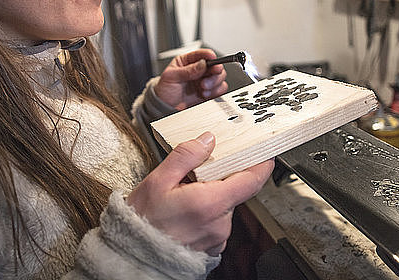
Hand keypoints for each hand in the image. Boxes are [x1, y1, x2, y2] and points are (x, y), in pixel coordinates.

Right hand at [126, 132, 273, 255]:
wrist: (133, 258)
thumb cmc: (142, 222)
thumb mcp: (158, 181)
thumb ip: (186, 156)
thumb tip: (207, 140)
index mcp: (210, 203)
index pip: (251, 180)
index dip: (262, 164)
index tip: (265, 152)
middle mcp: (220, 223)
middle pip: (235, 191)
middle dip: (221, 178)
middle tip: (196, 174)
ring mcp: (218, 237)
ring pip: (225, 206)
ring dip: (212, 196)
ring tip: (184, 196)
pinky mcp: (213, 247)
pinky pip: (217, 222)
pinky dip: (207, 212)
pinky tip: (186, 212)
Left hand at [155, 49, 227, 109]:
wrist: (165, 108)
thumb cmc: (165, 91)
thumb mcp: (172, 77)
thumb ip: (188, 70)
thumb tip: (202, 64)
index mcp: (187, 62)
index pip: (201, 54)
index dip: (208, 55)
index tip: (212, 57)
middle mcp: (198, 70)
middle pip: (215, 65)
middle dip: (214, 72)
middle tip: (205, 81)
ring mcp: (204, 81)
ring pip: (220, 77)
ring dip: (214, 83)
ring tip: (203, 89)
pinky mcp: (209, 92)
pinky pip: (220, 89)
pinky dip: (216, 91)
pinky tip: (205, 94)